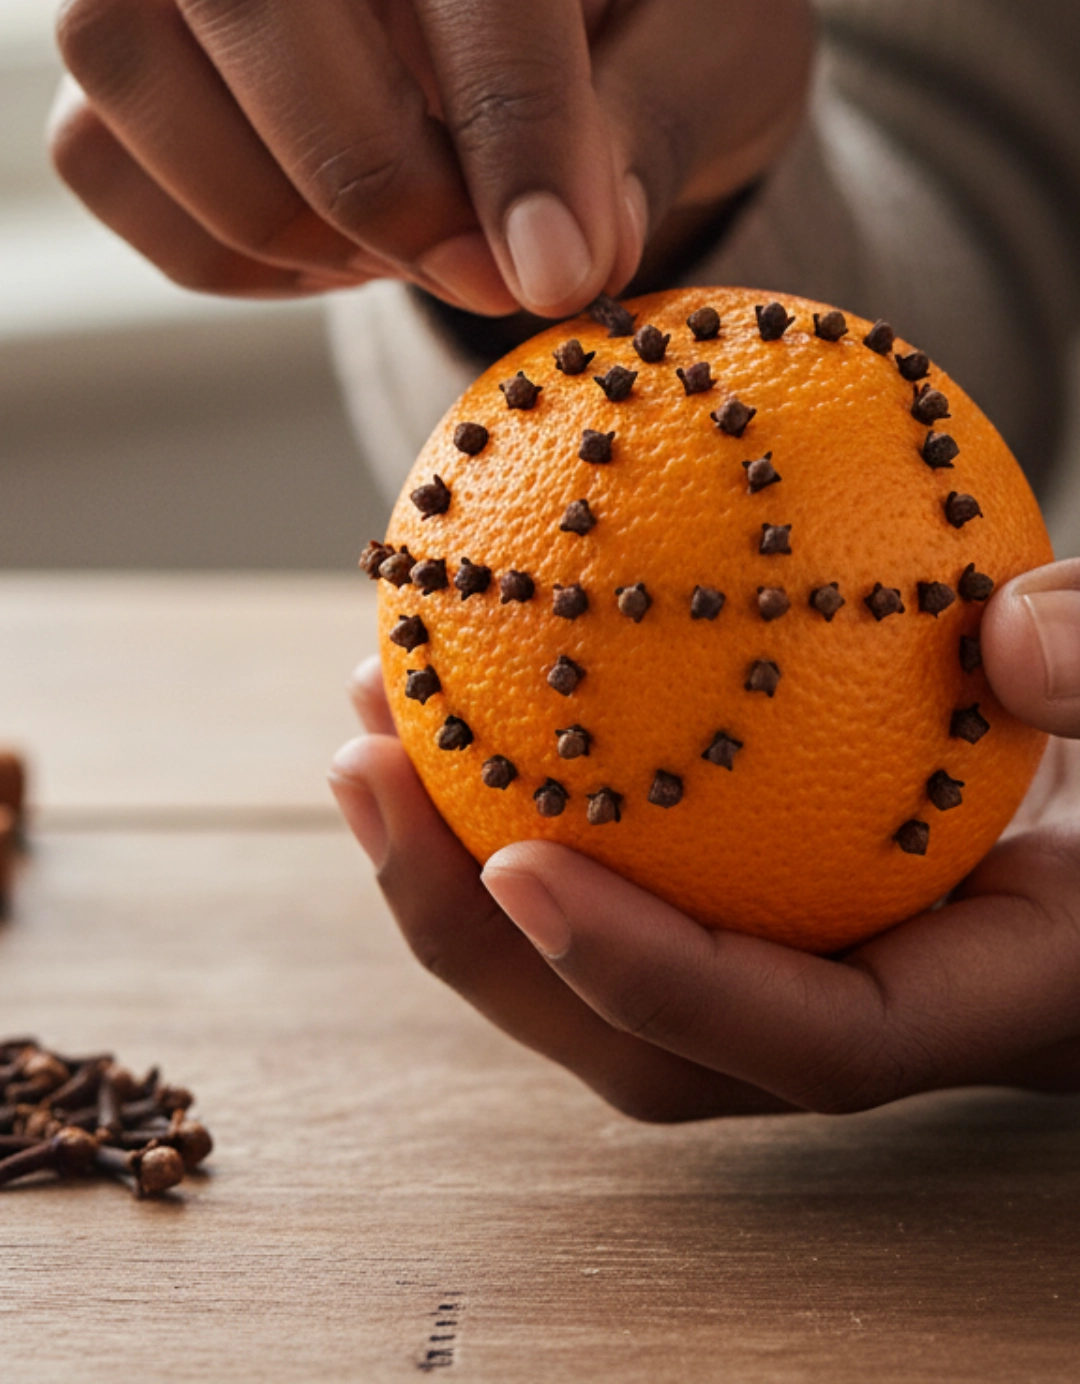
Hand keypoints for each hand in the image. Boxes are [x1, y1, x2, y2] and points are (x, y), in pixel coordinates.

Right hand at [52, 0, 811, 315]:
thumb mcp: (735, 36)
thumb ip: (653, 127)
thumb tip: (556, 257)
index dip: (511, 113)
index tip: (560, 270)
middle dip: (354, 159)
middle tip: (479, 274)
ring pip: (119, 30)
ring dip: (258, 202)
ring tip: (408, 255)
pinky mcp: (146, 4)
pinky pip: (95, 135)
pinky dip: (211, 239)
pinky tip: (337, 252)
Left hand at [330, 560, 1079, 1119]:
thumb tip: (1004, 632)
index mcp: (991, 998)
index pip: (811, 1042)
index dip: (655, 978)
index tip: (518, 860)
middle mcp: (879, 1007)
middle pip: (652, 1043)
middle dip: (483, 938)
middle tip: (364, 771)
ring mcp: (813, 958)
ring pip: (610, 968)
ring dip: (462, 867)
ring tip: (368, 720)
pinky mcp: (769, 894)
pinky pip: (631, 865)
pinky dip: (530, 786)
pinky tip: (463, 670)